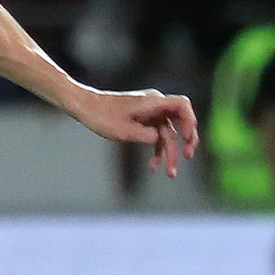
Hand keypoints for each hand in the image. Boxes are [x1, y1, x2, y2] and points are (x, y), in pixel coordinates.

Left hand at [65, 87, 198, 177]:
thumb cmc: (102, 116)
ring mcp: (150, 112)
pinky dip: (156, 149)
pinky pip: (156, 135)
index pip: (182, 105)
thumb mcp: (125, 131)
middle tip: (187, 157)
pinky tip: (152, 166)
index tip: (186, 139)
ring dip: (169, 152)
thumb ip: (148, 136)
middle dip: (185, 141)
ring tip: (171, 173)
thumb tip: (161, 140)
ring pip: (168, 132)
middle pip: (180, 121)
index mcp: (153, 101)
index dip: (190, 121)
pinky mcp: (143, 120)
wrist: (85, 107)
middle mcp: (155, 104)